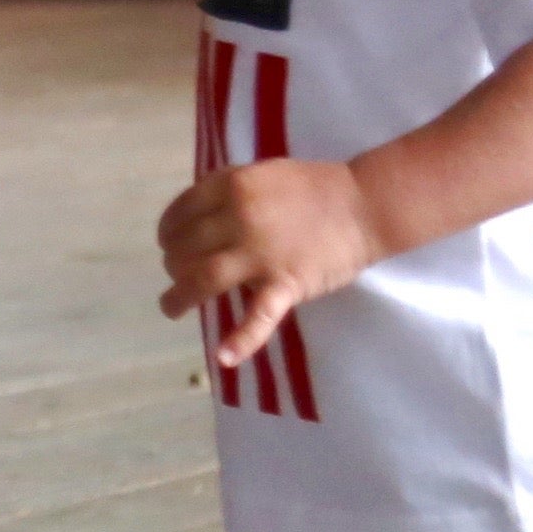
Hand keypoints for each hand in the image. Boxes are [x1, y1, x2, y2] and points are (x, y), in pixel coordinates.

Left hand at [155, 156, 377, 368]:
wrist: (365, 203)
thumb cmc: (315, 187)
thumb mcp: (262, 174)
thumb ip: (229, 191)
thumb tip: (196, 215)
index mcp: (232, 186)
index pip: (181, 212)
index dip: (167, 231)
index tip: (167, 243)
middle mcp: (239, 217)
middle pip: (186, 247)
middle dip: (173, 263)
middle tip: (174, 273)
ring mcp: (262, 253)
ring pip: (204, 278)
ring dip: (179, 296)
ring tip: (170, 307)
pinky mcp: (286, 283)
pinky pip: (259, 316)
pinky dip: (241, 340)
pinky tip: (223, 357)